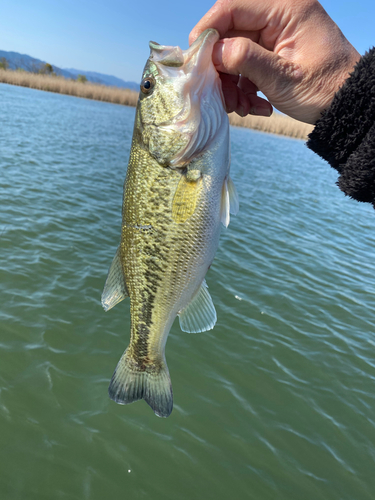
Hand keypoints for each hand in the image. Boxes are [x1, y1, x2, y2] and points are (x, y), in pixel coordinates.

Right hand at [189, 0, 359, 123]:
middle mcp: (279, 16)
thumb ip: (245, 60)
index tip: (196, 60)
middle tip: (223, 98)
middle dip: (222, 69)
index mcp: (286, 8)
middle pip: (230, 34)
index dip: (209, 31)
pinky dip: (245, 88)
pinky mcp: (274, 53)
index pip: (232, 6)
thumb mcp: (283, 77)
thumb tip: (212, 51)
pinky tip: (256, 106)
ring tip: (243, 109)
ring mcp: (275, 35)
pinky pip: (247, 65)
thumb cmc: (325, 89)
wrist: (347, 105)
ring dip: (232, 84)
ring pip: (235, 53)